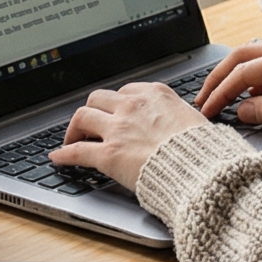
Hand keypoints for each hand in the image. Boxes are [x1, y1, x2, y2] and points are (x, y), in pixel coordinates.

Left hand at [51, 82, 208, 193]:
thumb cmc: (204, 150)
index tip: (113, 111)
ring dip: (74, 127)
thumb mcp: (195, 121)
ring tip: (72, 138)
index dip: (116, 103)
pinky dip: (64, 154)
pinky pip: (77, 151)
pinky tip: (58, 157)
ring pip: (82, 116)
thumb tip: (182, 123)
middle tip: (90, 124)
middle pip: (98, 98)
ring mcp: (118, 129)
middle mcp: (133, 106)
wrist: (200, 170)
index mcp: (155, 95)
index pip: (126, 91)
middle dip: (92, 110)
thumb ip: (179, 117)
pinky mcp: (109, 154)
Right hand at [196, 39, 261, 129]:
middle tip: (202, 99)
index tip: (206, 110)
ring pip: (254, 58)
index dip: (220, 92)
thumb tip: (243, 111)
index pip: (242, 74)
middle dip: (218, 78)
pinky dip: (254, 79)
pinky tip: (253, 97)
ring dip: (235, 77)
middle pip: (241, 57)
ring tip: (221, 98)